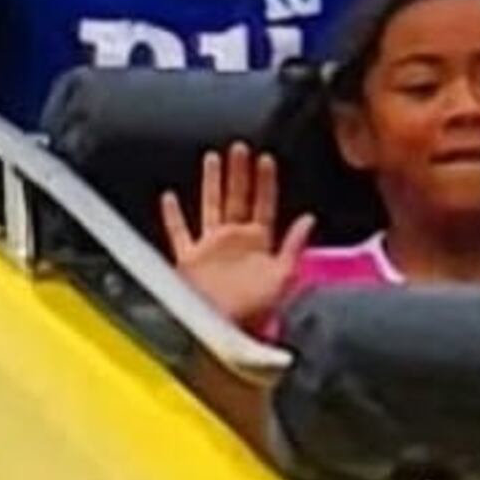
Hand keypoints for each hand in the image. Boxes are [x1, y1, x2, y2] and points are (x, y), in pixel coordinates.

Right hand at [160, 145, 311, 331]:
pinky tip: (169, 197)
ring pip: (211, 207)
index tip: (267, 159)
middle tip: (240, 146)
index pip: (265, 206)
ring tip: (214, 157)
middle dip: (240, 173)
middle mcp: (235, 242)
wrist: (225, 333)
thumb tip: (309, 218)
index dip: (266, 183)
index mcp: (260, 244)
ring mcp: (211, 249)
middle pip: (237, 199)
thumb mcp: (284, 276)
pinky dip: (173, 216)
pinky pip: (179, 233)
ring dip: (212, 183)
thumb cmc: (257, 311)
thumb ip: (294, 246)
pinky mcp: (188, 260)